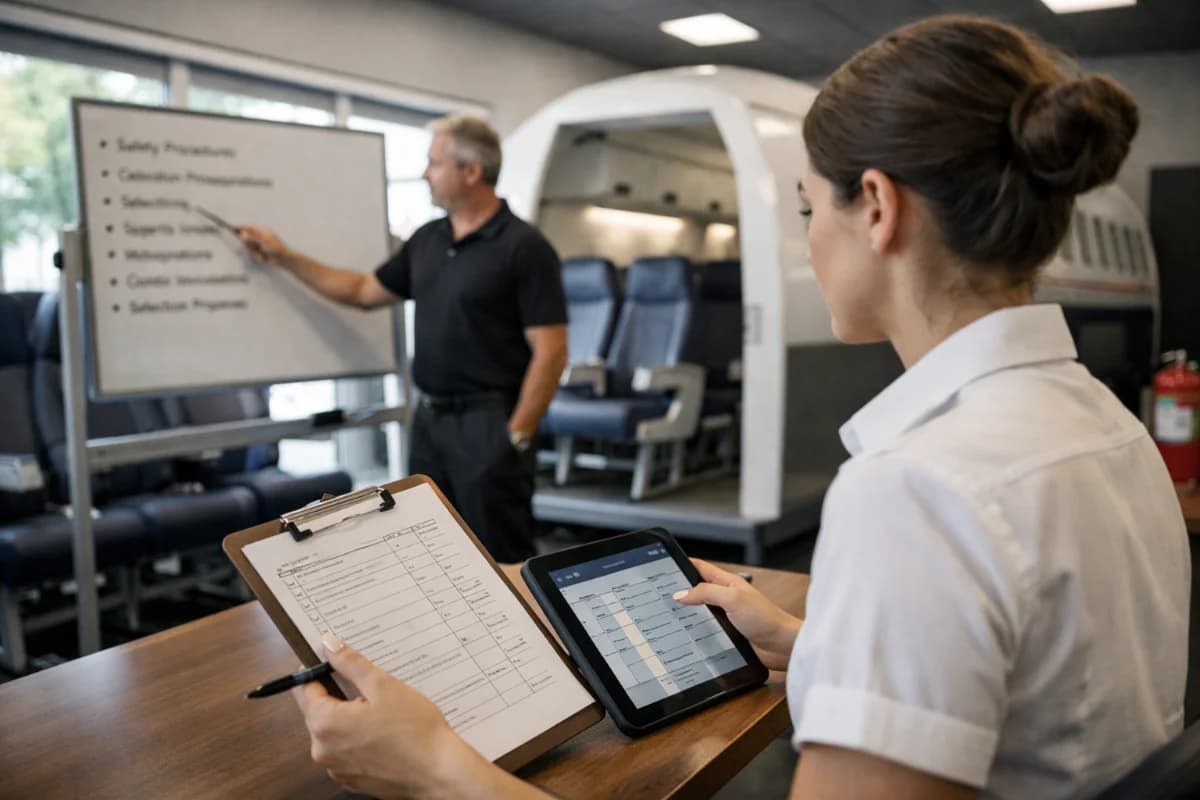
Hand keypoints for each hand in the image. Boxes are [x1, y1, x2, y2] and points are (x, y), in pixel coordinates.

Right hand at [238, 224, 287, 264]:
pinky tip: (263, 258)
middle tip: (255, 247)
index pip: (249, 227)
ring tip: (262, 254)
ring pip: (249, 248)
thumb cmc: (277, 248)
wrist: (284, 259)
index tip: (233, 229)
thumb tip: (243, 235)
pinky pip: (252, 254)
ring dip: (254, 252)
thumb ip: (252, 238)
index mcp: (262, 231)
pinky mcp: (260, 252)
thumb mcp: (264, 241)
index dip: (241, 228)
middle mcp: (260, 237)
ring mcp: (260, 245)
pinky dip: (257, 256)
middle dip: (249, 245)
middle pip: (246, 238)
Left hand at [293, 634, 489, 798]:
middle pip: (319, 712)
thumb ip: (351, 663)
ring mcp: (337, 768)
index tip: (335, 663)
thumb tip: (329, 644)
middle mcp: (323, 750)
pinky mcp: (351, 780)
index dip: (318, 671)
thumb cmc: (415, 731)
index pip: (305, 689)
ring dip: (351, 720)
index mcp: (325, 724)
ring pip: (335, 732)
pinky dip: (359, 740)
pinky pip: (347, 751)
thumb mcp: (383, 685)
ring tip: (384, 714)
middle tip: (372, 690)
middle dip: (341, 697)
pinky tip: (385, 735)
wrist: (438, 772)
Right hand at [673, 559, 801, 669]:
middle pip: (697, 589)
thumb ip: (706, 593)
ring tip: (668, 614)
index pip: (700, 568)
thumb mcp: (732, 599)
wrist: (782, 645)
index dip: (683, 565)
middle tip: (660, 593)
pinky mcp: (728, 633)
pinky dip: (695, 629)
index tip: (665, 565)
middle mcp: (726, 598)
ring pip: (700, 610)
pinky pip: (707, 629)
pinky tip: (686, 635)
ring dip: (687, 612)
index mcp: (727, 582)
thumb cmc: (765, 618)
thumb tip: (681, 593)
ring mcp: (727, 616)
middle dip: (680, 590)